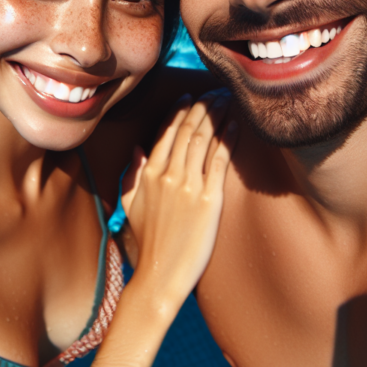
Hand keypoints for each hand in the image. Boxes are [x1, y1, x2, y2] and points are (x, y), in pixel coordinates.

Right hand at [120, 91, 237, 304]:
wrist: (158, 276)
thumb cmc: (145, 242)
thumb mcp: (130, 205)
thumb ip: (133, 174)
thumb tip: (138, 149)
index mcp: (149, 174)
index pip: (167, 132)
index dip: (181, 111)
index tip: (192, 95)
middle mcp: (168, 175)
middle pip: (188, 130)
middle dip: (203, 106)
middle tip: (216, 91)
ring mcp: (189, 187)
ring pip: (204, 140)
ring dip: (216, 116)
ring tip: (227, 99)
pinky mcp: (209, 200)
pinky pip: (219, 162)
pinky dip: (228, 140)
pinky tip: (235, 125)